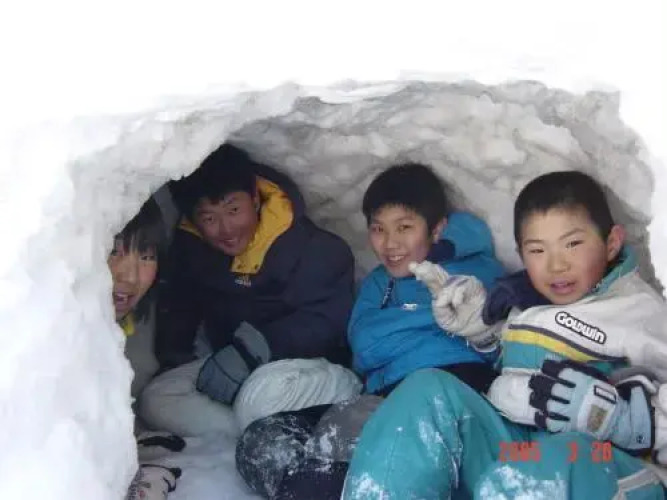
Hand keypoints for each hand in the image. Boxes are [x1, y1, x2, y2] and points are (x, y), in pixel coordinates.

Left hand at [409, 261, 497, 350]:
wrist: (479, 328)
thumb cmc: (460, 322)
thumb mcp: (445, 321)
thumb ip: (439, 311)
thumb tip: (438, 299)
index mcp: (440, 291)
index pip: (430, 278)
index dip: (422, 272)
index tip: (413, 267)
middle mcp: (449, 283)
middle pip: (437, 273)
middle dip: (428, 270)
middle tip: (419, 268)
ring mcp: (461, 282)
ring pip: (449, 281)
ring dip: (446, 292)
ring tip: (450, 304)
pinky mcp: (474, 284)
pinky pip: (462, 286)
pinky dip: (457, 295)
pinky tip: (458, 303)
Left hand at [529, 359, 654, 453]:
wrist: (615, 418)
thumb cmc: (601, 393)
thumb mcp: (593, 377)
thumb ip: (575, 368)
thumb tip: (555, 361)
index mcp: (583, 383)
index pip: (562, 373)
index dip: (549, 368)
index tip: (544, 366)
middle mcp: (576, 397)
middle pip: (552, 389)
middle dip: (538, 383)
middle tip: (532, 380)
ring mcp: (573, 413)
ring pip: (549, 405)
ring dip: (537, 400)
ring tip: (532, 396)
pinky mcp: (571, 426)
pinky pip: (553, 424)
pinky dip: (542, 419)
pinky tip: (537, 414)